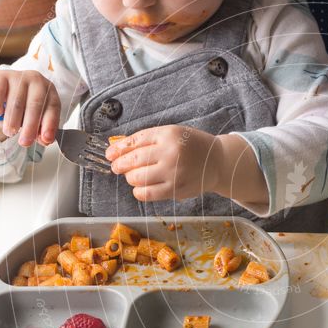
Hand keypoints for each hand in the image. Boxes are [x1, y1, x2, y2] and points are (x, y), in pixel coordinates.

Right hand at [0, 70, 60, 146]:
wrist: (1, 94)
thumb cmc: (23, 108)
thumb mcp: (34, 120)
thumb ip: (41, 130)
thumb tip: (45, 141)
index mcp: (50, 91)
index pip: (53, 107)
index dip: (50, 124)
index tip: (45, 139)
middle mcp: (37, 81)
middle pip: (35, 105)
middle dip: (30, 126)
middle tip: (24, 142)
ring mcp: (18, 76)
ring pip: (17, 101)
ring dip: (12, 120)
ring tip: (10, 132)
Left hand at [106, 125, 223, 201]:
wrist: (217, 161)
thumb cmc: (192, 146)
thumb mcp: (172, 133)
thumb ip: (148, 139)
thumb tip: (118, 148)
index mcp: (168, 134)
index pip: (135, 141)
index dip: (118, 149)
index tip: (109, 154)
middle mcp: (170, 152)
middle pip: (133, 160)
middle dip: (120, 165)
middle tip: (116, 167)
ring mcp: (173, 172)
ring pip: (137, 178)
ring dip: (130, 178)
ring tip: (134, 176)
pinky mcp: (176, 189)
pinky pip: (147, 194)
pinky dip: (139, 191)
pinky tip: (141, 187)